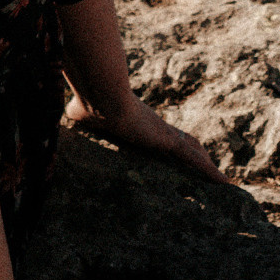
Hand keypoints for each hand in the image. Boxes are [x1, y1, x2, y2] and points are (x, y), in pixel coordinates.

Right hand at [65, 91, 219, 181]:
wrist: (100, 95)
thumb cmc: (89, 103)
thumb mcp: (80, 115)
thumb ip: (76, 115)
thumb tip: (55, 114)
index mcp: (138, 124)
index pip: (161, 134)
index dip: (172, 143)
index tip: (177, 150)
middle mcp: (156, 127)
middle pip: (184, 141)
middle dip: (196, 154)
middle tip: (208, 168)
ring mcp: (164, 133)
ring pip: (194, 151)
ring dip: (207, 167)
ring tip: (222, 182)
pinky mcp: (168, 140)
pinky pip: (195, 160)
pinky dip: (211, 173)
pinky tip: (225, 184)